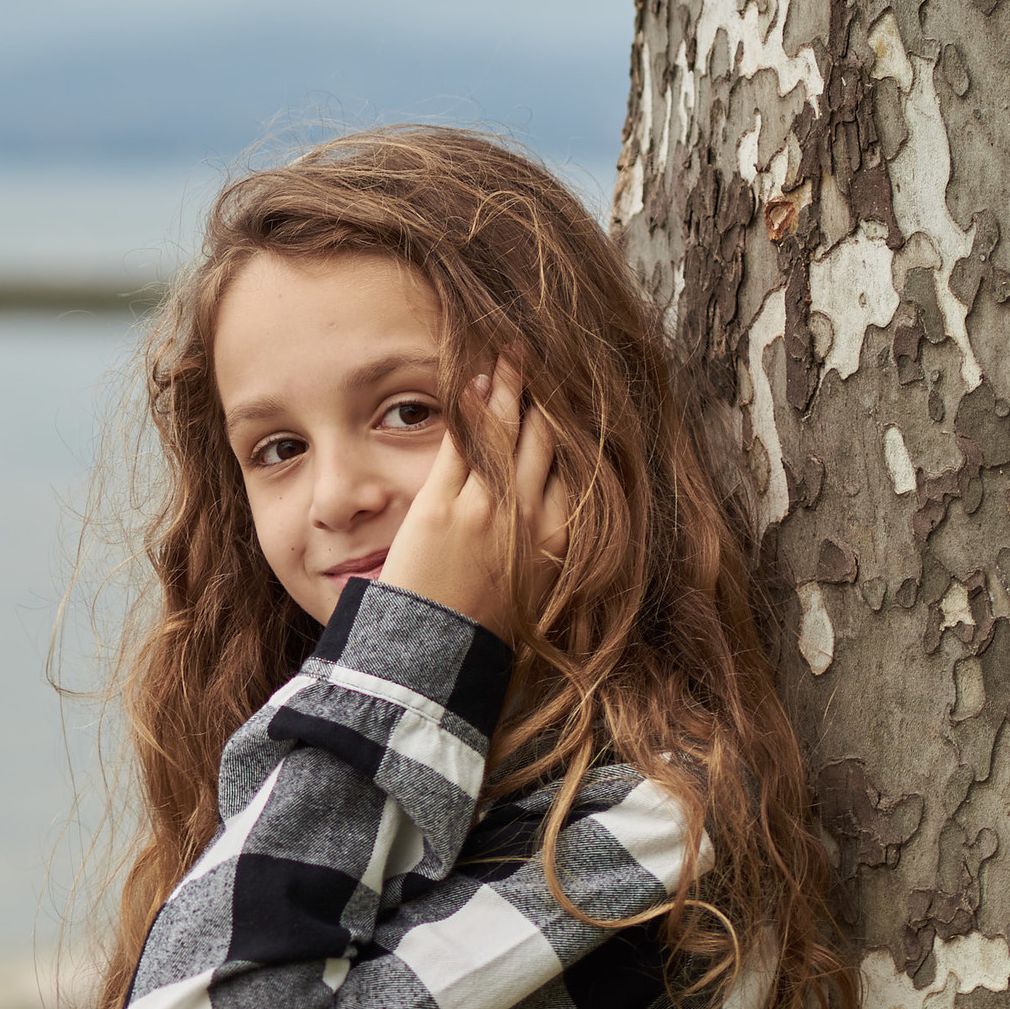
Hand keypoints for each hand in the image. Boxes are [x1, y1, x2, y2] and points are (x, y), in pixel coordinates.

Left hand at [378, 369, 570, 637]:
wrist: (436, 657)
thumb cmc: (484, 622)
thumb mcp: (535, 578)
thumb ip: (547, 533)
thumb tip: (555, 494)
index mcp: (562, 538)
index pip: (573, 462)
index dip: (569, 421)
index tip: (568, 391)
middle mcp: (531, 518)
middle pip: (546, 438)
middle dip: (544, 393)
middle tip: (540, 355)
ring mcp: (487, 511)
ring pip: (506, 431)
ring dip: (509, 385)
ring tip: (511, 351)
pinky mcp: (442, 508)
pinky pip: (462, 444)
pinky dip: (470, 407)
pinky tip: (474, 377)